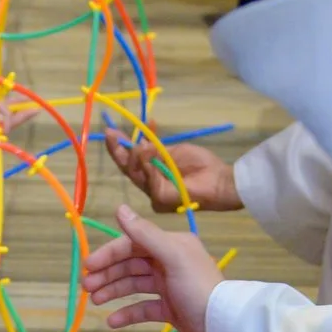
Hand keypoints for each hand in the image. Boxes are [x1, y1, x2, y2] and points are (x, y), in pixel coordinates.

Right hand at [81, 204, 223, 331]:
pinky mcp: (171, 309)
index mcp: (173, 245)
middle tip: (86, 287)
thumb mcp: (173, 257)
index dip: (109, 253)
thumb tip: (119, 209)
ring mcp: (171, 287)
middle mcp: (171, 262)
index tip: (88, 267)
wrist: (221, 330)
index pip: (133, 243)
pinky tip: (112, 320)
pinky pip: (144, 308)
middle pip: (131, 263)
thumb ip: (145, 234)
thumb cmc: (198, 289)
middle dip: (108, 273)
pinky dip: (127, 313)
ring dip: (113, 291)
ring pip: (135, 284)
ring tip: (95, 302)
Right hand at [105, 130, 239, 214]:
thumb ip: (154, 150)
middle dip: (118, 150)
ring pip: (136, 173)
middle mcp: (151, 186)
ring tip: (143, 144)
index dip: (120, 147)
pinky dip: (148, 164)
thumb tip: (137, 144)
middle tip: (110, 133)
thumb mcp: (174, 150)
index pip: (132, 161)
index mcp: (154, 173)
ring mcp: (155, 195)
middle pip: (128, 169)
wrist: (221, 180)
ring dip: (137, 155)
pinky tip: (149, 152)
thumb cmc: (203, 165)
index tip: (110, 131)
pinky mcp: (161, 199)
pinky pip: (149, 179)